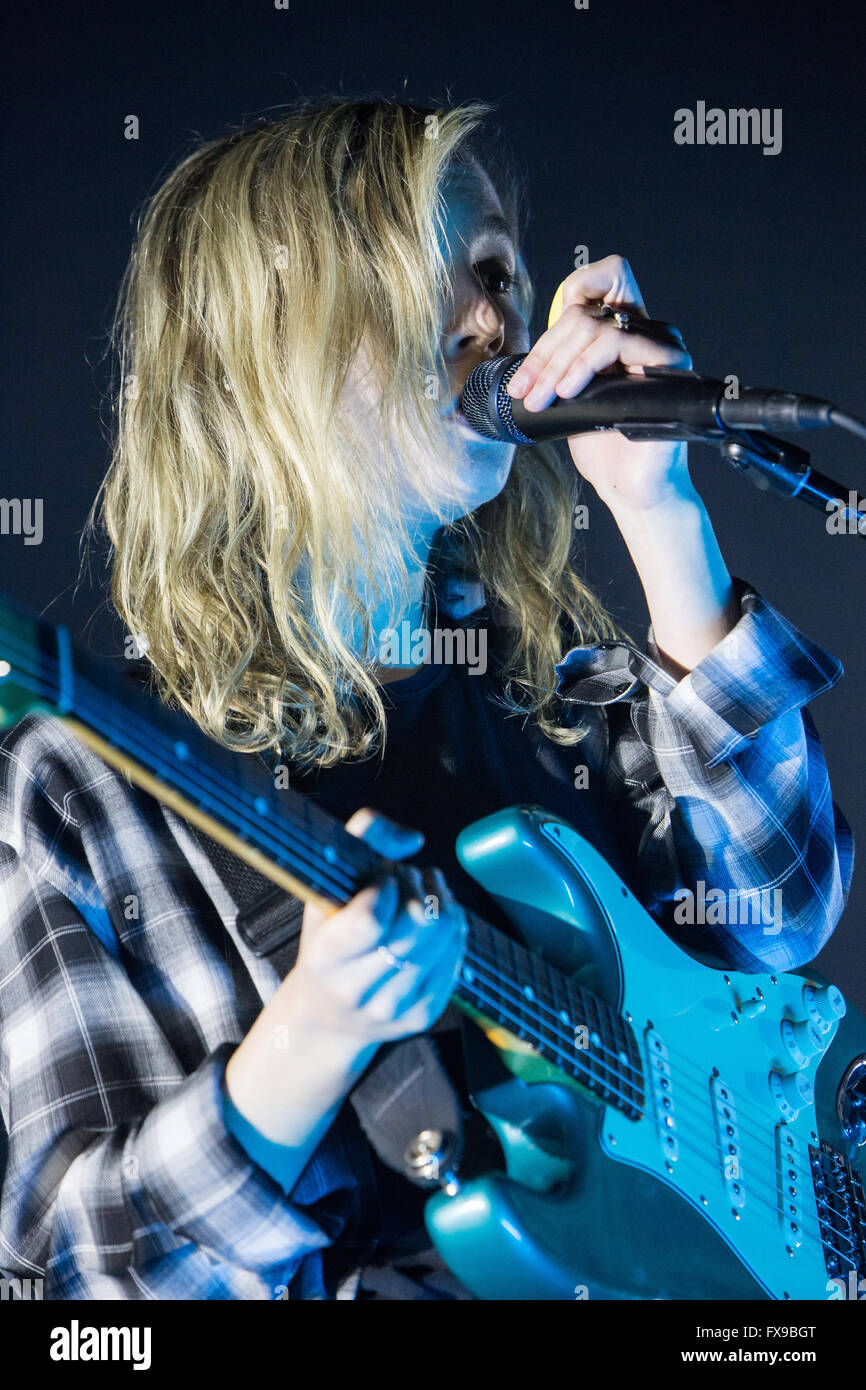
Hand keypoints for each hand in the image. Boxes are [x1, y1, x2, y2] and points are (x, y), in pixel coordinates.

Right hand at [281, 808, 467, 1048]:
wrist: (328, 1017)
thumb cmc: (327, 941)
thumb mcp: (324, 889)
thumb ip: (361, 840)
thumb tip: (414, 839)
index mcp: (325, 959)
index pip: (373, 918)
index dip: (387, 884)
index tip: (379, 878)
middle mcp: (358, 991)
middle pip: (421, 920)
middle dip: (418, 884)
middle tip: (404, 879)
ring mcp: (395, 1006)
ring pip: (447, 933)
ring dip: (440, 898)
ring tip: (421, 892)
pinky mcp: (425, 1013)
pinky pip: (458, 951)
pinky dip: (451, 924)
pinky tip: (432, 919)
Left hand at [506, 255, 695, 513]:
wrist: (629, 485)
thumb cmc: (603, 447)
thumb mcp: (566, 399)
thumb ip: (552, 368)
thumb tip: (500, 374)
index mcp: (623, 330)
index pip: (604, 277)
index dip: (571, 292)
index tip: (538, 354)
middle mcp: (645, 331)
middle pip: (584, 312)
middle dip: (544, 354)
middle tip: (526, 389)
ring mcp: (659, 345)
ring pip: (596, 326)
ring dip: (557, 363)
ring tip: (543, 398)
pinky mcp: (668, 363)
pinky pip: (618, 342)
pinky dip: (584, 364)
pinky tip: (570, 391)